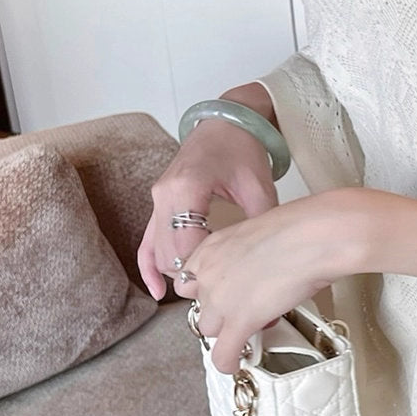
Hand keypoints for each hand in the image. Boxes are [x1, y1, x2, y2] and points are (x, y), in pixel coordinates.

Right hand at [138, 117, 278, 301]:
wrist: (226, 122)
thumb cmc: (242, 149)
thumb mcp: (259, 188)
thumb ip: (259, 225)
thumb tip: (269, 263)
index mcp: (186, 188)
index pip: (186, 246)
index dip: (202, 271)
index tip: (227, 284)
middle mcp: (164, 196)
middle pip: (169, 255)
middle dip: (193, 277)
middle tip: (222, 291)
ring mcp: (157, 201)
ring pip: (158, 252)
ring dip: (178, 273)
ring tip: (204, 292)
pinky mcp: (158, 206)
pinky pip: (146, 243)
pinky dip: (149, 267)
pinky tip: (158, 293)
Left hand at [177, 190, 362, 374]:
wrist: (312, 237)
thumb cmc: (298, 228)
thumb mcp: (258, 231)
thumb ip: (247, 253)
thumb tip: (258, 265)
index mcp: (212, 248)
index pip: (190, 279)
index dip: (208, 290)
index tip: (222, 294)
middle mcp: (209, 274)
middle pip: (200, 305)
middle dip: (220, 311)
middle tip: (246, 307)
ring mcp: (221, 300)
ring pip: (209, 330)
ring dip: (227, 331)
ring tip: (252, 327)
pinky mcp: (240, 322)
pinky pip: (223, 353)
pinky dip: (228, 362)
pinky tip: (235, 364)